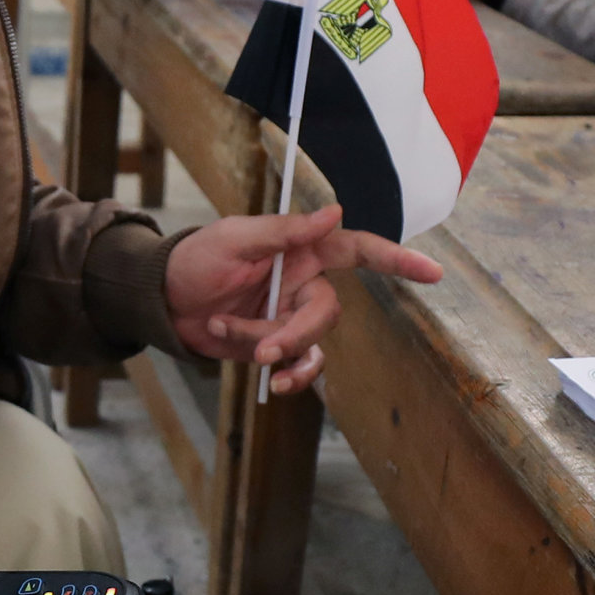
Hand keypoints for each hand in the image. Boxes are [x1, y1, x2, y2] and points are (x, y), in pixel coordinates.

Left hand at [164, 203, 445, 393]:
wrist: (161, 302)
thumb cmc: (195, 260)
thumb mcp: (233, 238)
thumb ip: (284, 231)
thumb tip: (334, 212)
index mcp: (300, 251)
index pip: (358, 250)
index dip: (396, 259)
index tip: (432, 271)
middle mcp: (302, 283)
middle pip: (326, 313)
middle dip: (296, 334)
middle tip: (262, 349)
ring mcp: (289, 318)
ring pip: (310, 343)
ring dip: (281, 352)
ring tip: (246, 351)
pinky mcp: (275, 346)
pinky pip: (300, 366)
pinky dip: (288, 375)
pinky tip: (270, 381)